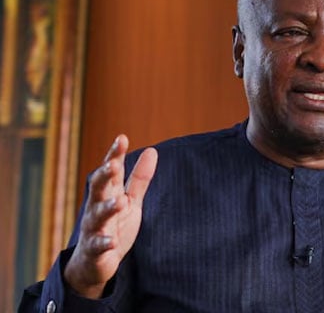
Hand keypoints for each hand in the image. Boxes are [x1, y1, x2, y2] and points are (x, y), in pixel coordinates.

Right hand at [64, 135, 157, 298]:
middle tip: (113, 165)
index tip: (121, 138)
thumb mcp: (130, 200)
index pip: (110, 170)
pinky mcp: (95, 250)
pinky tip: (112, 242)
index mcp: (108, 193)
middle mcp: (98, 207)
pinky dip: (104, 243)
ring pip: (98, 216)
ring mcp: (95, 228)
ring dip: (107, 208)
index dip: (114, 155)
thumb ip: (139, 178)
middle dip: (104, 176)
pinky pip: (98, 246)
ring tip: (120, 202)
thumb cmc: (114, 225)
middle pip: (98, 188)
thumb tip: (152, 150)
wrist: (94, 262)